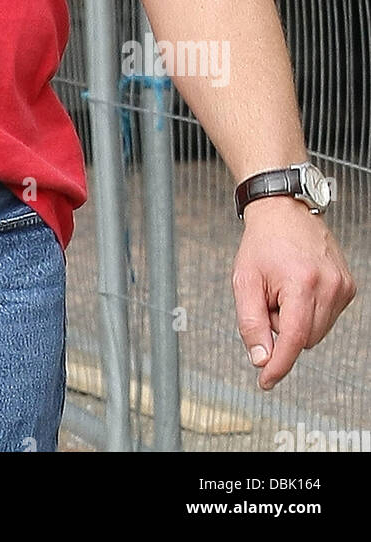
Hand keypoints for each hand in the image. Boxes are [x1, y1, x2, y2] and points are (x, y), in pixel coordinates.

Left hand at [232, 195, 355, 388]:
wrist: (283, 210)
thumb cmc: (263, 242)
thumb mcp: (244, 281)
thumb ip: (250, 323)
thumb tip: (261, 358)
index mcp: (301, 284)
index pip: (292, 340)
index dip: (278, 365)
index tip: (266, 381)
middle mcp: (328, 286)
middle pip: (304, 339)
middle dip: (282, 328)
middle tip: (269, 298)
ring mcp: (342, 286)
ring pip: (316, 332)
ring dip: (296, 321)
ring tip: (283, 289)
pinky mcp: (348, 287)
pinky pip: (327, 318)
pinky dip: (309, 311)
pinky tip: (298, 287)